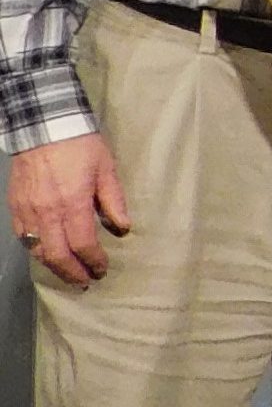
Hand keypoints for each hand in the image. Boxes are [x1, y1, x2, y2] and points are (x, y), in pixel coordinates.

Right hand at [9, 133, 132, 286]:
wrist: (43, 125)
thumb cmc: (80, 145)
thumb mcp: (106, 169)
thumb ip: (113, 201)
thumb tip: (122, 228)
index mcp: (72, 203)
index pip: (83, 245)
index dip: (93, 261)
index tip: (102, 269)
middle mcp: (46, 212)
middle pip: (57, 255)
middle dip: (72, 272)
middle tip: (85, 281)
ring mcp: (26, 210)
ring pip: (36, 250)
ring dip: (53, 265)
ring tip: (68, 272)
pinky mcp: (14, 205)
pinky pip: (22, 237)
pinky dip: (35, 250)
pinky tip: (47, 253)